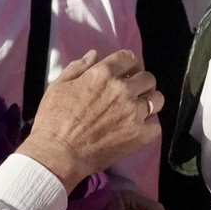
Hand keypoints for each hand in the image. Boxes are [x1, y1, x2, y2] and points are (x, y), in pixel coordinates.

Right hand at [15, 50, 162, 191]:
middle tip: (132, 93)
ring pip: (157, 100)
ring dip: (149, 102)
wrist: (58, 155)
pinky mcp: (139, 135)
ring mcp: (133, 113)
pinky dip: (148, 127)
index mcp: (103, 74)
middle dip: (141, 83)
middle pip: (148, 78)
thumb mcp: (58, 86)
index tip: (126, 72)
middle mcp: (123, 90)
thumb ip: (78, 67)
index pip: (128, 58)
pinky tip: (137, 130)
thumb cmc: (53, 120)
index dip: (128, 64)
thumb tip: (95, 54)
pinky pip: (156, 126)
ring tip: (138, 110)